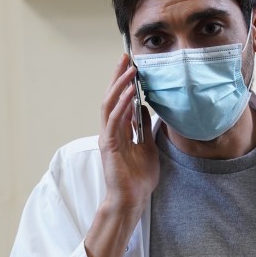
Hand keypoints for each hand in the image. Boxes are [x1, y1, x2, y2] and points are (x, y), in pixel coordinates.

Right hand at [99, 53, 158, 214]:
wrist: (132, 199)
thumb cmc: (138, 178)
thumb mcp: (148, 147)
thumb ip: (144, 128)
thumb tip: (145, 108)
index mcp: (118, 131)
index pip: (119, 101)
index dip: (124, 82)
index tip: (132, 65)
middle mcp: (110, 131)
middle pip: (111, 97)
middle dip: (118, 77)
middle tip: (125, 58)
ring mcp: (107, 137)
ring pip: (109, 105)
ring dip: (119, 86)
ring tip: (129, 70)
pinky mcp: (108, 146)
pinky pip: (114, 120)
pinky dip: (121, 105)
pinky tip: (129, 93)